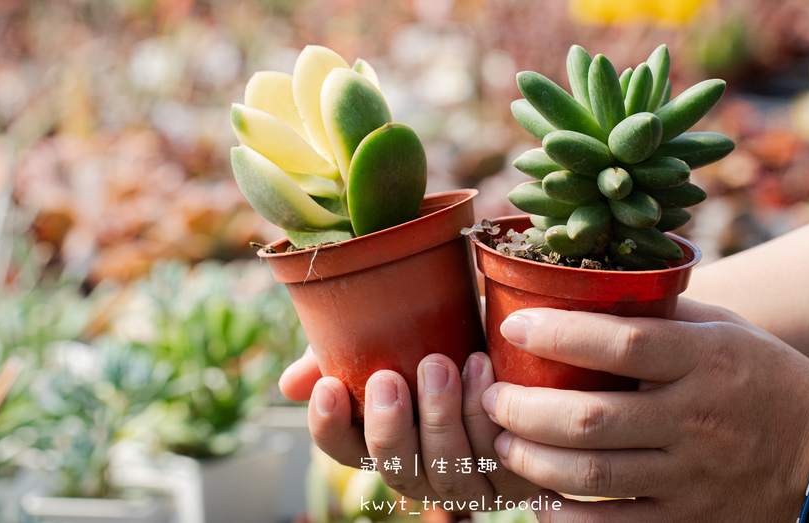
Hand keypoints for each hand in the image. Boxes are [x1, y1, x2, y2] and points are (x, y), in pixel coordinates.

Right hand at [279, 348, 536, 509]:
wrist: (517, 328)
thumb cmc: (449, 332)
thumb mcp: (393, 334)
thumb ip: (341, 353)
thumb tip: (291, 384)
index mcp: (388, 441)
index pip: (346, 451)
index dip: (330, 428)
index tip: (329, 386)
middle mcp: (426, 471)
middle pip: (396, 470)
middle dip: (391, 427)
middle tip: (390, 378)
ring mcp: (471, 480)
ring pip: (448, 468)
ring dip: (442, 416)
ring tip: (441, 363)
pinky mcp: (517, 474)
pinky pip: (498, 456)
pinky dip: (487, 411)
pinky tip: (483, 366)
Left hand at [481, 299, 808, 521]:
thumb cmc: (769, 380)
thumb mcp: (729, 331)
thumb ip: (666, 314)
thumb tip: (593, 289)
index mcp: (708, 359)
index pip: (624, 342)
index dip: (561, 334)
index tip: (513, 325)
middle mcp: (698, 416)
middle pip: (592, 416)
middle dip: (525, 407)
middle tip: (492, 397)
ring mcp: (694, 476)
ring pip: (594, 475)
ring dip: (535, 460)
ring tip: (503, 442)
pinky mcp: (692, 520)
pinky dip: (568, 518)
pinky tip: (540, 501)